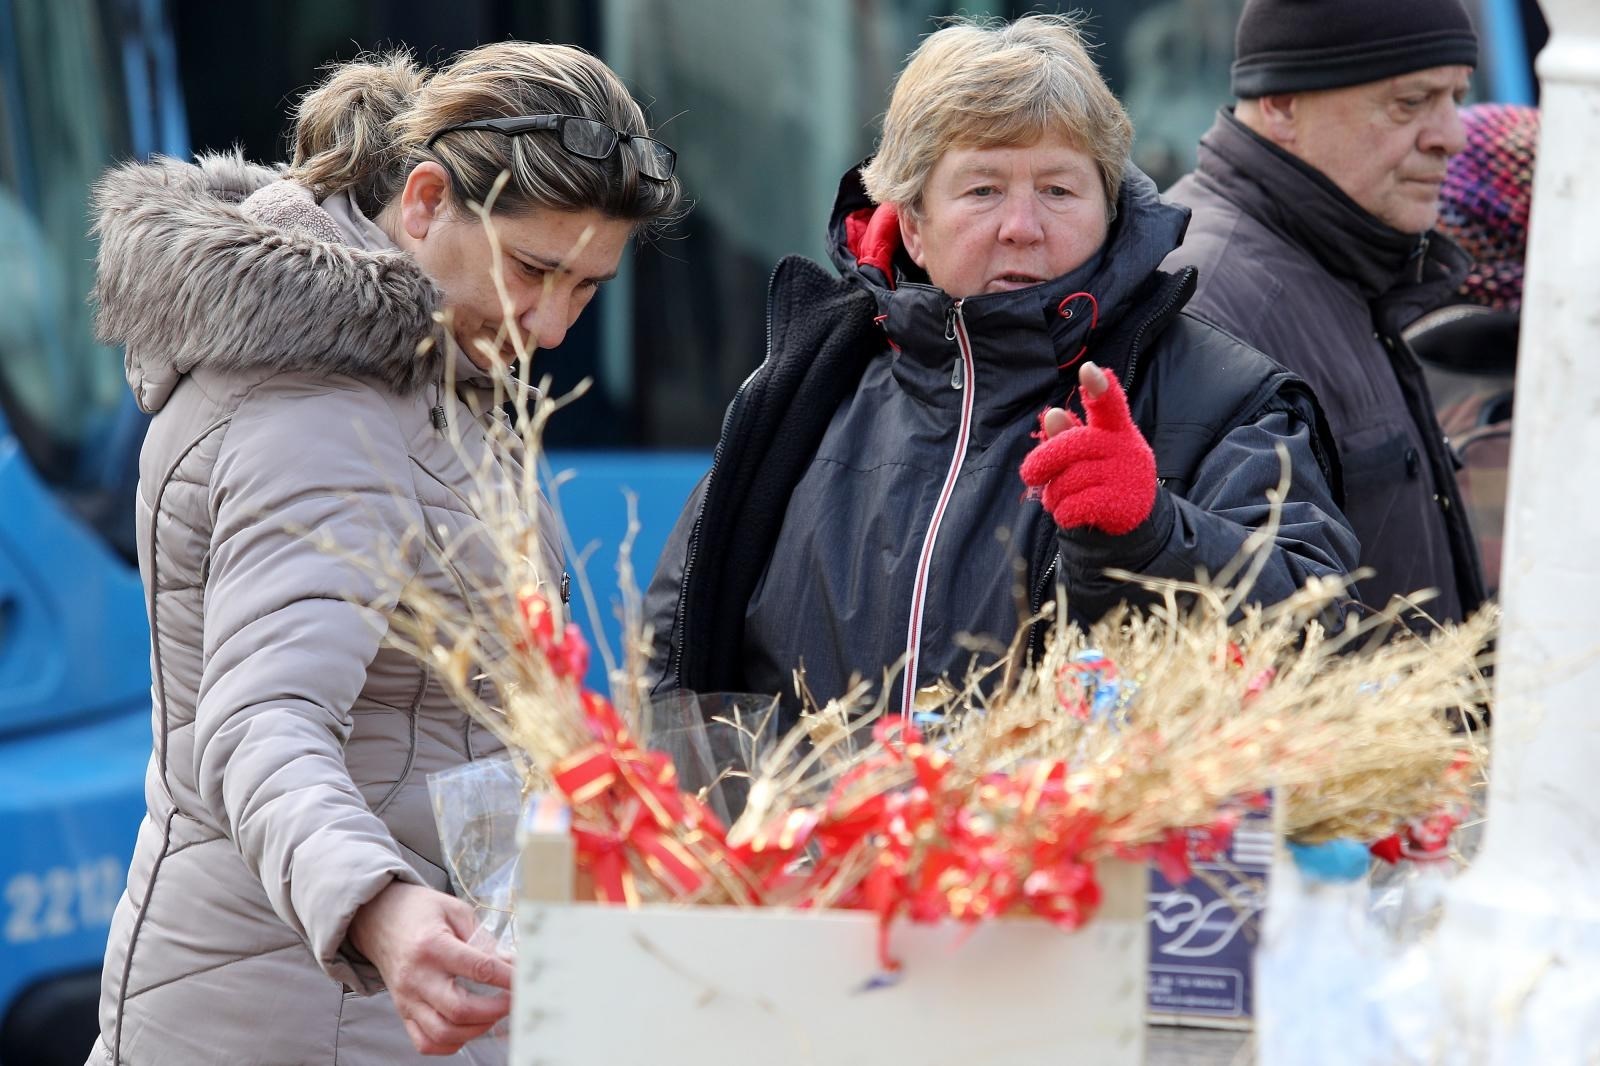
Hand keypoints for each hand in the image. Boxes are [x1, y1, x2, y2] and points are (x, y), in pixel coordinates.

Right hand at [348, 880, 512, 1055]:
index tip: (526, 980)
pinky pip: (425, 1043)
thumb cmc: (420, 911)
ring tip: (494, 1013)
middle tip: (513, 1000)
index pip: (479, 968)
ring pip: (443, 1032)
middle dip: (496, 1009)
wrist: (378, 918)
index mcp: (432, 946)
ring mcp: (407, 999)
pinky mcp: (403, 1011)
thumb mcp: (455, 911)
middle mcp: (417, 977)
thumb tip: (511, 964)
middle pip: (460, 1009)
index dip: (509, 978)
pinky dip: (450, 1044)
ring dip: (477, 1029)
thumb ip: (484, 940)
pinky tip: (468, 1028)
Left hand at [1020, 361, 1156, 534]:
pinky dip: (1063, 512)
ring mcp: (1127, 475)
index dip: (1099, 386)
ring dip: (1053, 495)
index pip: (1109, 403)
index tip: (1088, 370)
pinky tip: (1068, 513)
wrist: (1130, 515)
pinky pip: (1075, 506)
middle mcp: (1126, 447)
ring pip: (1069, 481)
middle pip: (1073, 446)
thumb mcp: (1084, 452)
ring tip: (1060, 497)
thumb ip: (1067, 435)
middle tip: (1029, 474)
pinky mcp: (1123, 503)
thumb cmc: (1098, 474)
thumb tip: (1053, 414)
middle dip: (1044, 462)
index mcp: (1115, 428)